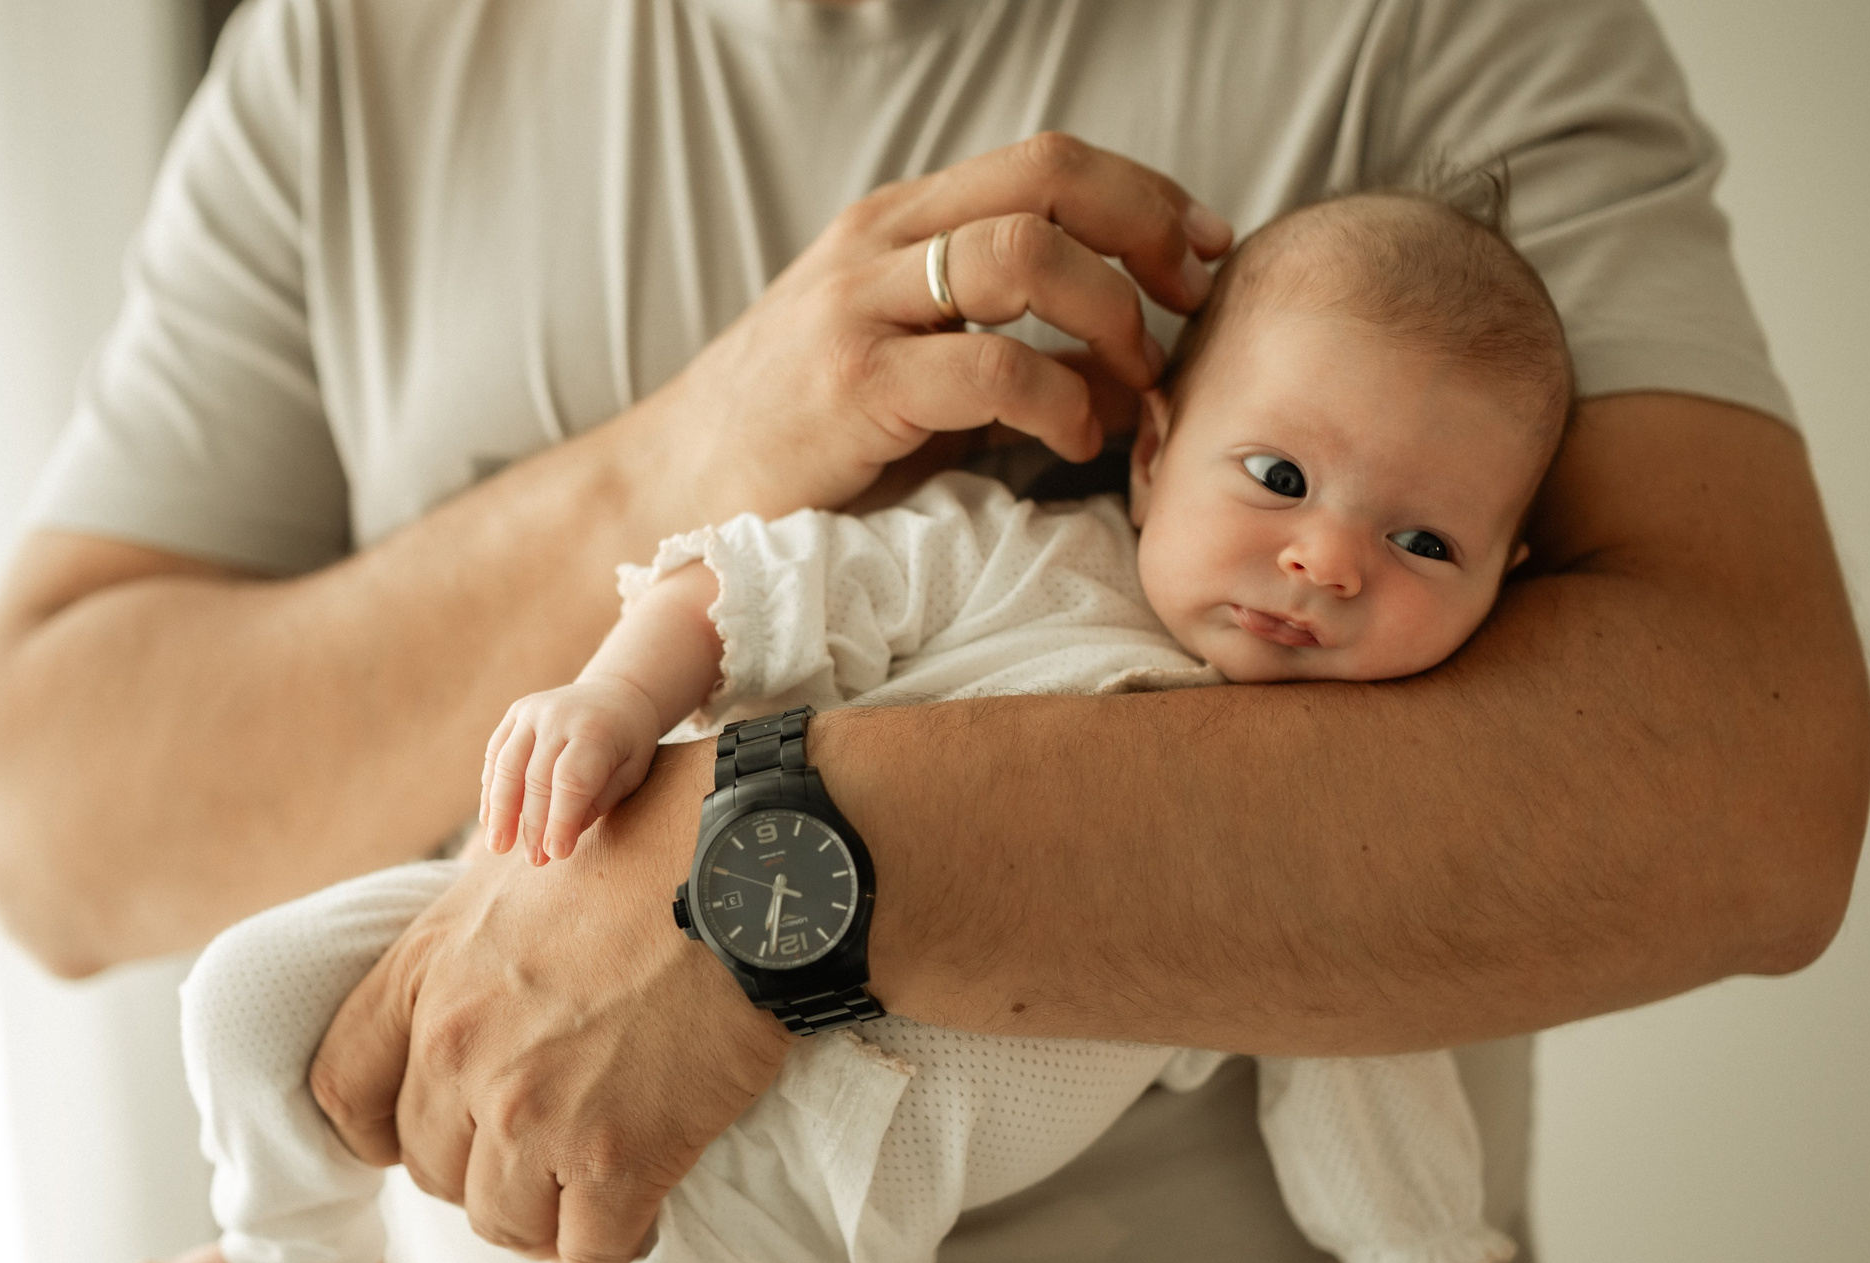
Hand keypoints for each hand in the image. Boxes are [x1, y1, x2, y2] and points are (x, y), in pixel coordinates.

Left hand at [310, 743, 789, 1262]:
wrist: (750, 867)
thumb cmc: (649, 845)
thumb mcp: (516, 866)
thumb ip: (469, 940)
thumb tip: (467, 982)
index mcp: (427, 971)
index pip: (344, 1088)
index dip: (379, 1130)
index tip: (427, 1137)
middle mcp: (461, 1047)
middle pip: (430, 1170)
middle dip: (483, 1173)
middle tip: (541, 1159)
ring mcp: (534, 1111)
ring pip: (503, 1224)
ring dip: (544, 1220)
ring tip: (589, 1197)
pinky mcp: (617, 1158)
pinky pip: (587, 1255)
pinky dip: (607, 1254)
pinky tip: (638, 1223)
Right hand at [479, 677, 664, 864]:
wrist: (616, 695)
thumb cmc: (628, 744)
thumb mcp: (631, 773)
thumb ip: (599, 801)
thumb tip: (562, 837)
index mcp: (596, 730)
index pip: (572, 781)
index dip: (561, 820)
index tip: (557, 854)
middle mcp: (560, 716)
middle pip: (537, 778)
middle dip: (533, 824)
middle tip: (535, 860)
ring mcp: (533, 711)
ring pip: (507, 766)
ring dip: (500, 811)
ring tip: (499, 847)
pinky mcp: (516, 714)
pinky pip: (496, 754)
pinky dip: (491, 789)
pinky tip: (491, 819)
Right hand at [632, 131, 1231, 523]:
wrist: (667, 493)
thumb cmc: (796, 443)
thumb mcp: (906, 371)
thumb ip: (1004, 350)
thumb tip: (1124, 370)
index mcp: (896, 225)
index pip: (1046, 162)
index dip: (1143, 194)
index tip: (1202, 250)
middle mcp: (878, 245)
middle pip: (1049, 178)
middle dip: (1146, 230)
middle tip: (1191, 301)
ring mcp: (860, 310)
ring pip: (1026, 255)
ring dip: (1109, 315)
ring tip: (1130, 385)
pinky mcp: (855, 387)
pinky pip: (993, 367)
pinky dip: (1061, 403)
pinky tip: (1072, 441)